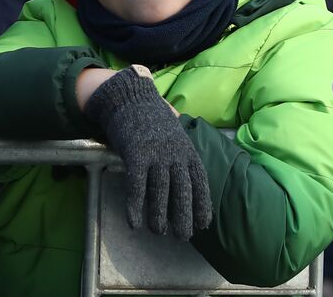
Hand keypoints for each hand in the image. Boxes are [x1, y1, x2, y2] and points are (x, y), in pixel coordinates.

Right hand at [84, 67, 212, 239]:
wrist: (129, 97)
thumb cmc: (152, 119)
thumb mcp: (176, 134)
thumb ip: (182, 155)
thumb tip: (190, 178)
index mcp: (187, 150)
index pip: (200, 183)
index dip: (202, 205)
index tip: (203, 224)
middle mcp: (175, 154)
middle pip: (182, 192)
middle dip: (183, 216)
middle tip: (182, 236)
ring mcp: (155, 154)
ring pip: (159, 192)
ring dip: (158, 216)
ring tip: (158, 231)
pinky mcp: (135, 154)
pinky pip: (136, 186)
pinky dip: (134, 206)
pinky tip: (134, 222)